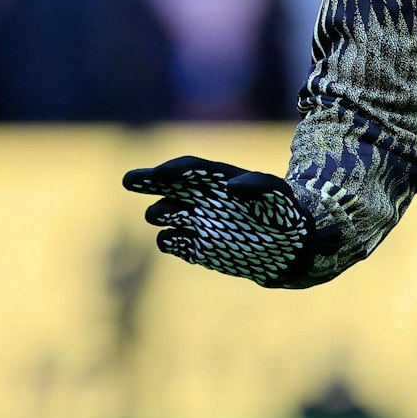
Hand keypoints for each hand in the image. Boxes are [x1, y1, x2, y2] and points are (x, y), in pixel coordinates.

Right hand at [122, 156, 342, 288]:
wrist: (286, 248)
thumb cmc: (282, 213)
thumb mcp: (277, 194)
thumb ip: (257, 186)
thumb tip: (229, 189)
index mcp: (217, 178)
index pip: (189, 168)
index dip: (173, 169)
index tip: (161, 172)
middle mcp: (201, 198)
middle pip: (167, 185)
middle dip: (148, 181)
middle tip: (130, 179)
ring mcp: (195, 222)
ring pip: (165, 214)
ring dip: (162, 213)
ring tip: (162, 214)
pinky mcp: (194, 247)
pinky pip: (173, 242)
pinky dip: (171, 241)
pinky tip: (174, 240)